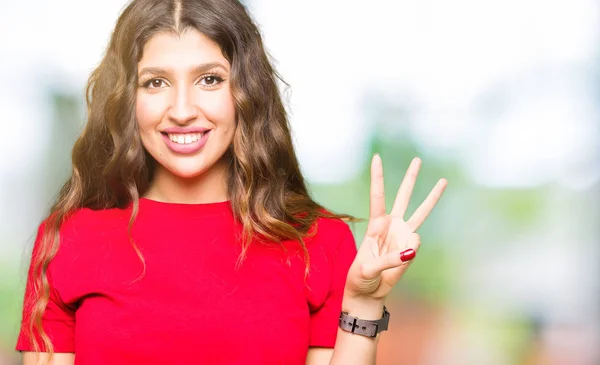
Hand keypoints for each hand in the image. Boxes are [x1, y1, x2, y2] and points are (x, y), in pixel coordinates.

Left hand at [345, 155, 446, 300]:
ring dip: (431, 197)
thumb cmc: (361, 278)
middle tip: (418, 159)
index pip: (377, 197)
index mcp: (374, 225)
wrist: (368, 292)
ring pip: (419, 213)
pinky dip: (407, 255)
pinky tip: (399, 261)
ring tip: (443, 181)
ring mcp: (402, 236)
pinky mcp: (410, 249)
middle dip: (411, 179)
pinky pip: (415, 247)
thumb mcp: (366, 270)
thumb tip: (412, 249)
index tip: (376, 157)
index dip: (377, 178)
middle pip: (402, 197)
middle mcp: (390, 226)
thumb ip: (388, 260)